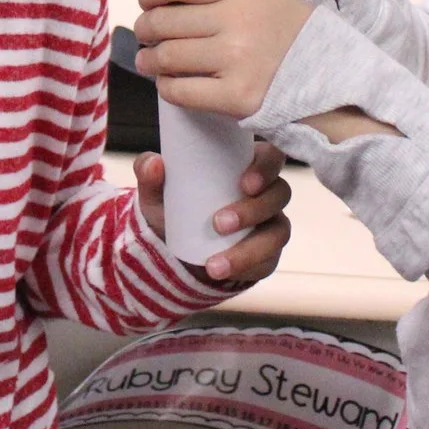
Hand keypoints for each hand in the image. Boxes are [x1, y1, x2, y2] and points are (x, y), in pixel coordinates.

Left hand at [134, 0, 312, 118]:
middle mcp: (238, 19)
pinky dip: (166, 86)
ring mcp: (237, 59)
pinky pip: (180, 90)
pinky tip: (168, 81)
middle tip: (146, 33)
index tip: (148, 1)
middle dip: (145, 28)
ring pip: (166, 56)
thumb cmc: (286, 22)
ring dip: (150, 60)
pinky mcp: (236, 95)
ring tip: (149, 59)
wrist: (324, 71)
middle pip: (163, 21)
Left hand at [134, 142, 294, 285]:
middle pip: (280, 193)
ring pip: (278, 232)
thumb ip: (149, 172)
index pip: (271, 155)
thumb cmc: (174, 205)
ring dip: (248, 249)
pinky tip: (222, 273)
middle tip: (218, 223)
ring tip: (213, 264)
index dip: (266, 167)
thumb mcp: (157, 191)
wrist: (174, 248)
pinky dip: (246, 268)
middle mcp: (266, 192)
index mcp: (246, 165)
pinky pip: (269, 262)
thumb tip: (154, 164)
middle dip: (253, 210)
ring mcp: (272, 223)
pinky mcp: (269, 254)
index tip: (244, 183)